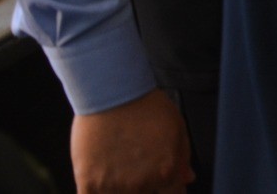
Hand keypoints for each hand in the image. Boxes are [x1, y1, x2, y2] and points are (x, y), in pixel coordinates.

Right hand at [71, 90, 192, 193]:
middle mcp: (141, 184)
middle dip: (147, 188)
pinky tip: (101, 181)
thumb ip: (182, 159)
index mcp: (166, 172)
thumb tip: (188, 179)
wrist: (113, 93)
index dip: (169, 191)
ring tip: (120, 169)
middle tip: (138, 169)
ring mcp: (114, 185)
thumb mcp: (177, 128)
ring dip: (122, 190)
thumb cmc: (147, 107)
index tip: (162, 185)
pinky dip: (99, 193)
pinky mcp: (88, 182)